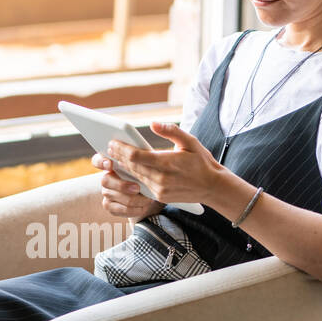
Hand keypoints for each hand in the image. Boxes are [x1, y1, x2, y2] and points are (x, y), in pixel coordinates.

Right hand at [91, 151, 163, 219]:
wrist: (153, 194)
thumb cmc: (149, 175)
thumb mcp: (146, 166)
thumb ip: (139, 160)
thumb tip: (142, 154)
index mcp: (112, 164)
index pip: (97, 160)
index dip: (101, 162)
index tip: (110, 164)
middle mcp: (107, 178)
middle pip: (105, 180)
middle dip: (121, 185)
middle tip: (137, 188)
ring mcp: (107, 192)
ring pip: (112, 196)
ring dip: (131, 199)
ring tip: (147, 199)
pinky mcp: (110, 206)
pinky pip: (117, 209)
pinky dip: (132, 209)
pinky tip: (143, 207)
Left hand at [103, 123, 219, 208]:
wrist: (213, 187)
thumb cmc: (202, 161)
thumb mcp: (190, 141)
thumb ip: (171, 131)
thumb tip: (153, 123)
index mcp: (168, 163)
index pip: (136, 157)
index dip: (121, 149)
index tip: (112, 142)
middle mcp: (161, 179)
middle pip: (132, 167)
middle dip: (118, 157)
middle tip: (108, 147)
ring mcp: (159, 190)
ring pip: (134, 176)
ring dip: (122, 167)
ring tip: (113, 157)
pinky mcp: (159, 197)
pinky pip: (141, 185)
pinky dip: (131, 176)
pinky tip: (125, 169)